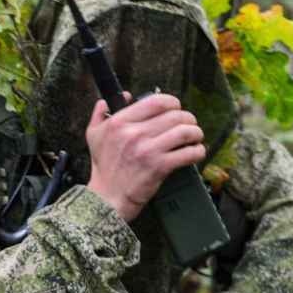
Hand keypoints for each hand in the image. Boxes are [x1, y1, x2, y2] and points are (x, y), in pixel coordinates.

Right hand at [86, 93, 205, 221]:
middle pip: (174, 115)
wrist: (107, 197)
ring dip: (196, 133)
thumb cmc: (104, 167)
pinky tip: (196, 152)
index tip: (176, 108)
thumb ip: (102, 111)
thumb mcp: (94, 134)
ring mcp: (147, 150)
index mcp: (119, 122)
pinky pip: (188, 153)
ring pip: (185, 131)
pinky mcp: (159, 167)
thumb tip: (124, 95)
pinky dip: (198, 151)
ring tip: (196, 137)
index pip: (155, 101)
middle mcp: (134, 133)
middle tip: (190, 125)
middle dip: (188, 119)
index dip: (172, 102)